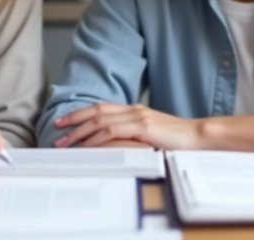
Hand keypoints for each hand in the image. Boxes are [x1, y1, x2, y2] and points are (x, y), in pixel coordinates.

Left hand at [52, 103, 202, 149]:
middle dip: (73, 119)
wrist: (198, 136)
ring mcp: (138, 117)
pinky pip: (112, 131)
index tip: (64, 121)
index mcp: (135, 110)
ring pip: (100, 121)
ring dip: (79, 131)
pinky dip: (96, 138)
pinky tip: (86, 146)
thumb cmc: (178, 139)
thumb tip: (115, 144)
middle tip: (55, 127)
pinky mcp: (142, 127)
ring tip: (65, 142)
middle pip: (96, 111)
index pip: (102, 108)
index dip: (81, 113)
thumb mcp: (152, 135)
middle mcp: (134, 110)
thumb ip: (135, 135)